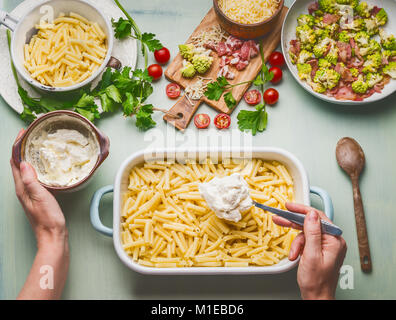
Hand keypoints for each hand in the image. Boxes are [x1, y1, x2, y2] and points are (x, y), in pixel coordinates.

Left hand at [11, 130, 67, 248]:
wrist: (53, 236)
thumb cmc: (47, 219)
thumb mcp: (40, 197)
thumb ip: (31, 180)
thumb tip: (24, 163)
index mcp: (22, 187)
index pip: (15, 162)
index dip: (18, 146)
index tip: (24, 132)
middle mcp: (23, 188)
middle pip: (19, 163)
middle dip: (23, 147)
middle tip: (32, 135)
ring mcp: (31, 192)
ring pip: (27, 168)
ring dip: (30, 155)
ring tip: (38, 145)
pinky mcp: (39, 195)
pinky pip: (35, 175)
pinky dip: (38, 166)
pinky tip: (46, 165)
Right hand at [272, 203, 346, 299]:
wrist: (316, 297)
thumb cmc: (316, 281)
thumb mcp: (311, 255)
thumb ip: (312, 232)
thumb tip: (311, 214)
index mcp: (335, 240)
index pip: (318, 217)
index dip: (301, 210)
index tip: (289, 206)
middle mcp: (333, 241)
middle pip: (310, 224)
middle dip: (294, 224)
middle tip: (279, 218)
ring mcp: (327, 245)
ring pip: (306, 233)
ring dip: (296, 243)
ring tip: (293, 254)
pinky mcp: (320, 250)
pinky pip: (306, 241)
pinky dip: (298, 247)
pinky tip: (296, 255)